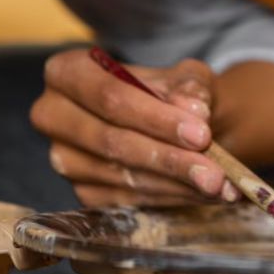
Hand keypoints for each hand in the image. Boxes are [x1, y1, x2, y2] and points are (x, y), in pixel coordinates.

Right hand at [31, 49, 238, 207]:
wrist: (172, 120)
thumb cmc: (172, 91)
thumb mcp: (186, 77)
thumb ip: (189, 88)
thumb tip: (193, 109)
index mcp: (67, 72)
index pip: (110, 97)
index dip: (156, 118)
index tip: (202, 134)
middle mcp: (53, 116)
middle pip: (112, 142)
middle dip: (169, 159)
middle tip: (215, 173)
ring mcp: (65, 159)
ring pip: (122, 176)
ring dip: (175, 185)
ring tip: (220, 186)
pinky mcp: (82, 192)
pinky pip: (128, 201)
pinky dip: (171, 198)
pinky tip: (203, 195)